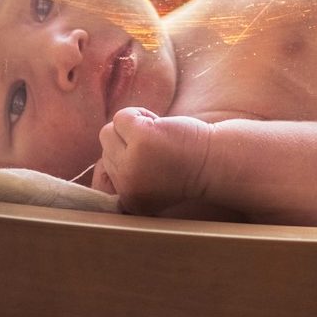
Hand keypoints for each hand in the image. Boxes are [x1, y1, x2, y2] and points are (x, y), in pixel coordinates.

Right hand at [92, 108, 213, 214]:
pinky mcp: (141, 139)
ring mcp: (132, 163)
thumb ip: (121, 174)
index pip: (99, 175)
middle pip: (104, 149)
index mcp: (128, 203)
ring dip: (132, 127)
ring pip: (108, 132)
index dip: (120, 160)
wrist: (217, 163)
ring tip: (159, 138)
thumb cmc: (182, 168)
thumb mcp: (146, 182)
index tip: (146, 161)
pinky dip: (141, 114)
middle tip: (159, 150)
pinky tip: (161, 126)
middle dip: (129, 143)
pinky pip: (122, 117)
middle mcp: (126, 187)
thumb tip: (99, 160)